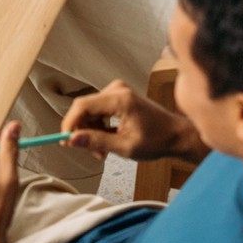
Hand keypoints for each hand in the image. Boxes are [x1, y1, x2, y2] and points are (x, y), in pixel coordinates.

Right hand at [61, 79, 204, 164]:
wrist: (176, 135)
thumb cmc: (157, 141)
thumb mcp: (125, 147)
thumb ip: (97, 142)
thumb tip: (73, 139)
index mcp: (120, 99)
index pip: (82, 105)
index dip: (70, 123)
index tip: (65, 140)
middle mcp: (117, 90)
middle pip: (84, 108)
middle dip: (83, 131)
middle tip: (91, 153)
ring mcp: (118, 91)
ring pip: (90, 111)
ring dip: (91, 132)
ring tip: (103, 152)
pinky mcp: (119, 96)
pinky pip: (98, 111)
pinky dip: (99, 127)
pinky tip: (107, 141)